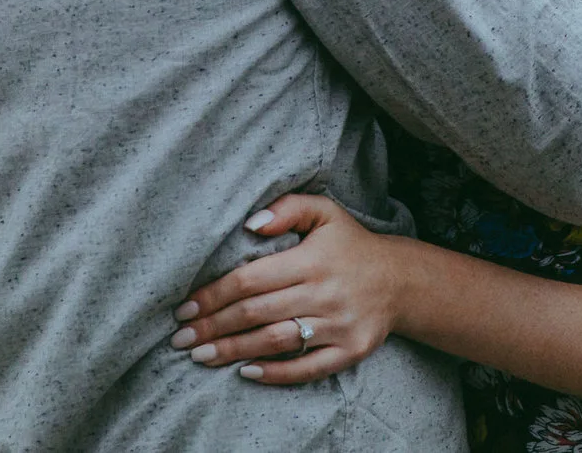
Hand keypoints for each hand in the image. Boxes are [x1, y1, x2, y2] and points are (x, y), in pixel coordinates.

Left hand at [169, 195, 401, 384]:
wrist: (400, 280)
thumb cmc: (351, 245)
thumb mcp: (325, 212)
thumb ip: (287, 208)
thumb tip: (249, 224)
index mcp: (312, 259)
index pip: (251, 279)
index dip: (214, 295)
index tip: (185, 308)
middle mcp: (324, 292)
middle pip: (257, 313)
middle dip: (213, 327)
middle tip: (181, 338)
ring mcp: (339, 324)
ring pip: (276, 341)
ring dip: (234, 351)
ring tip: (201, 356)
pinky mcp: (350, 350)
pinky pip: (308, 367)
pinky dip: (275, 373)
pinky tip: (246, 372)